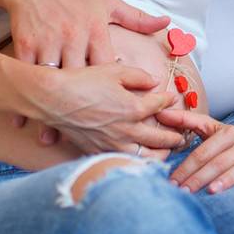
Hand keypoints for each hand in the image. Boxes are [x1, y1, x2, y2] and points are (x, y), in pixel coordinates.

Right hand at [2, 0, 167, 137]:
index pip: (107, 64)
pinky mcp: (25, 45)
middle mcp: (73, 36)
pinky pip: (24, 75)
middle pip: (79, 76)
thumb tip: (166, 23)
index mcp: (95, 29)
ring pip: (51, 80)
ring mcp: (47, 41)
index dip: (113, 90)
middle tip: (86, 134)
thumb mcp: (108, 4)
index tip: (117, 114)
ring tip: (51, 137)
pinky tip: (23, 122)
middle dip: (82, 106)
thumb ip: (137, 18)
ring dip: (50, 110)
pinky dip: (23, 98)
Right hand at [24, 64, 183, 154]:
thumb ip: (138, 76)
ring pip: (144, 157)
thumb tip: (154, 81)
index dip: (168, 101)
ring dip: (158, 156)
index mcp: (134, 109)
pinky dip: (134, 163)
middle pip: (160, 139)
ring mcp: (112, 145)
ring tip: (164, 154)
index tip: (172, 99)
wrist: (52, 99)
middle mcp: (127, 131)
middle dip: (174, 139)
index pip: (160, 106)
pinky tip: (136, 161)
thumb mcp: (113, 70)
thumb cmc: (81, 81)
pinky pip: (122, 162)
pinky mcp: (97, 152)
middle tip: (181, 139)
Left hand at [161, 109, 233, 193]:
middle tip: (181, 193)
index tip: (172, 182)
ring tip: (212, 192)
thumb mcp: (209, 126)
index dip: (186, 167)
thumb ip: (185, 120)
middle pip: (218, 162)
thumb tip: (159, 112)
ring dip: (229, 179)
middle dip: (198, 178)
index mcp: (227, 133)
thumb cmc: (229, 139)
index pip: (202, 152)